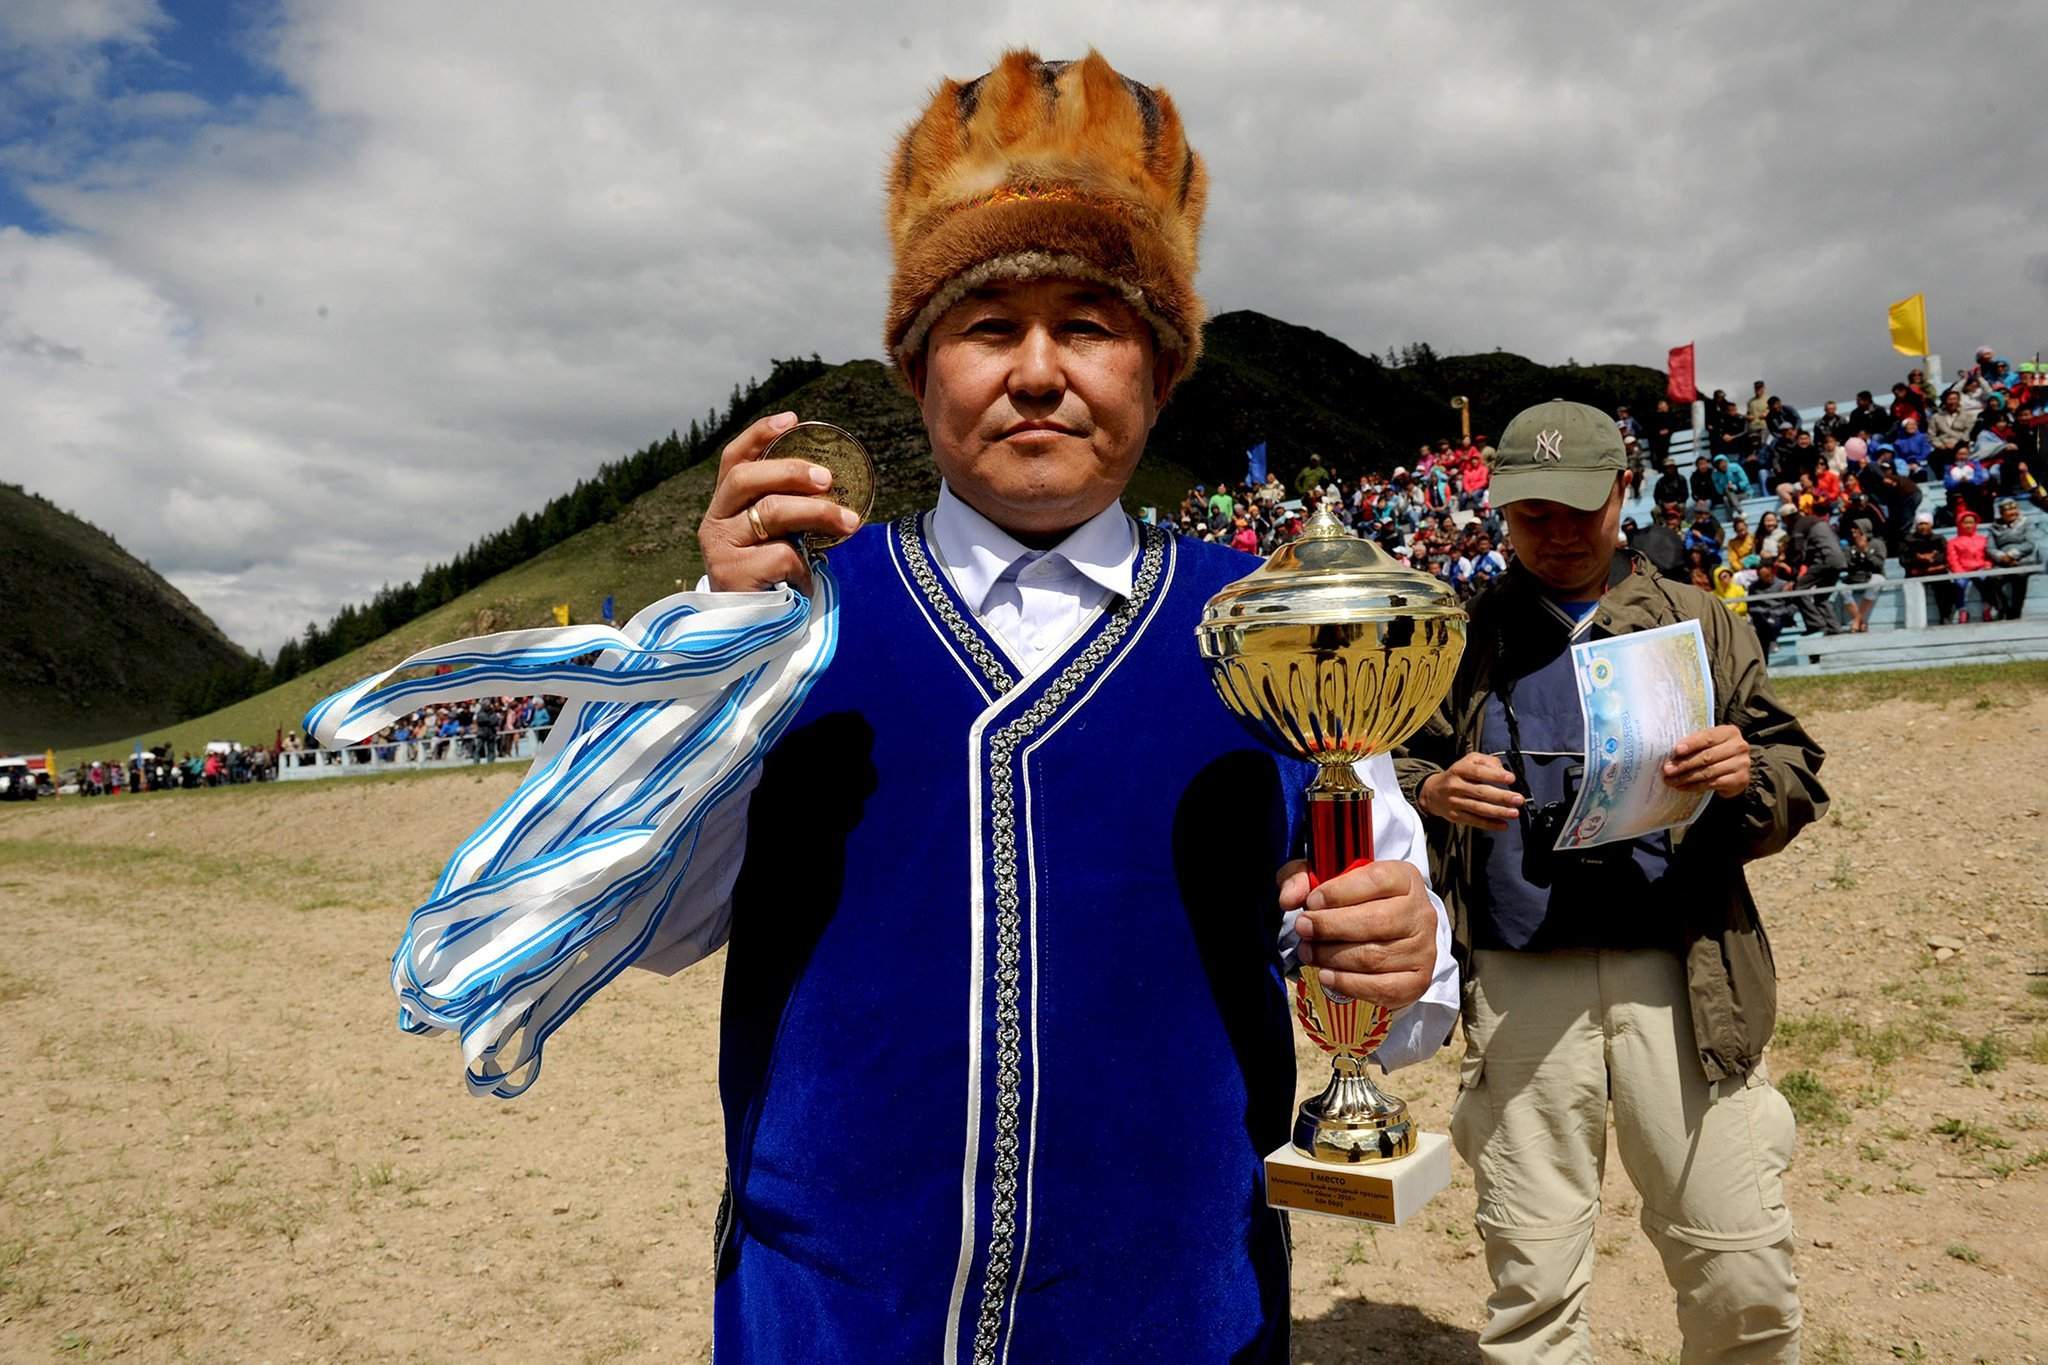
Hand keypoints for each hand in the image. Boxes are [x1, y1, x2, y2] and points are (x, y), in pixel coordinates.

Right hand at [697, 411, 863, 591]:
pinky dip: (803, 566)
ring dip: (818, 513)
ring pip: (771, 512)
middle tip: (828, 479)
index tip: (792, 418)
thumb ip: (787, 511)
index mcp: (725, 506)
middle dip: (792, 471)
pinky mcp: (733, 575)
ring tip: (850, 523)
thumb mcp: (775, 537)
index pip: (734, 460)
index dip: (759, 435)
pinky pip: (781, 555)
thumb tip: (833, 482)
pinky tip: (806, 582)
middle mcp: (715, 522)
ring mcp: (721, 548)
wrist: (748, 633)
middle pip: (748, 478)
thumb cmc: (769, 578)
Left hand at [1277, 859, 1435, 1009]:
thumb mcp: (1328, 880)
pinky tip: (1326, 976)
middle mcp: (1420, 912)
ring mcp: (1423, 948)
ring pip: (1374, 956)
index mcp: (1404, 878)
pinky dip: (1349, 984)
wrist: (1389, 936)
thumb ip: (1302, 878)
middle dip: (1330, 926)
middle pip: (1375, 921)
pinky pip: (1382, 987)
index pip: (1376, 880)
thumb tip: (1289, 898)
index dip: (1339, 892)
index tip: (1311, 902)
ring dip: (1333, 957)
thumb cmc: (1355, 903)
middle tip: (1303, 929)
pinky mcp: (1418, 980)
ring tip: (1308, 952)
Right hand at [1418, 752, 1523, 830]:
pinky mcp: (1455, 816)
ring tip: (1514, 813)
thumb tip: (1503, 771)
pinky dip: (1489, 824)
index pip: (1478, 771)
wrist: (1432, 792)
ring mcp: (1454, 802)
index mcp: (1459, 769)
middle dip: (1501, 796)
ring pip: (1479, 808)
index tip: (1511, 778)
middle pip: (1480, 792)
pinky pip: (1474, 821)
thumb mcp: (1469, 761)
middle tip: (1518, 799)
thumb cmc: (1457, 775)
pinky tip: (1503, 825)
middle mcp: (1455, 786)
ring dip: (1498, 812)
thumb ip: (1487, 761)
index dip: (1495, 775)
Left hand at [1662, 724, 1750, 798]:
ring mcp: (1742, 764)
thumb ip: (1694, 743)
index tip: (1676, 750)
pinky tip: (1682, 786)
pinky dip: (1694, 786)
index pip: (1708, 737)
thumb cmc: (1715, 752)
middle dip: (1684, 764)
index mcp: (1729, 732)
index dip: (1691, 744)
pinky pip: (1712, 784)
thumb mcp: (1707, 743)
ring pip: (1708, 772)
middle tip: (1667, 769)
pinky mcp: (1740, 780)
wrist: (1734, 771)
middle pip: (1707, 756)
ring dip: (1686, 777)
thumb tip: (1671, 754)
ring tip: (1671, 780)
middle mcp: (1739, 747)